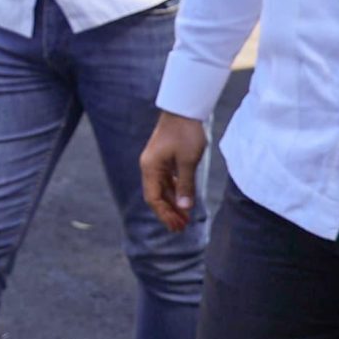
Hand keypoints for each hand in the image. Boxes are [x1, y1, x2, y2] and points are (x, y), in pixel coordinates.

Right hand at [141, 111, 208, 232]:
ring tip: (185, 219)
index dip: (164, 214)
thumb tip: (184, 207)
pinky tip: (185, 201)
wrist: (183, 110)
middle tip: (182, 228)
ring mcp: (157, 163)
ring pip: (163, 189)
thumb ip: (185, 185)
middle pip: (156, 196)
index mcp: (150, 168)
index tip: (177, 226)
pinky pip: (168, 181)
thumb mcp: (187, 161)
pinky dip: (176, 193)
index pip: (153, 198)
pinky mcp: (165, 159)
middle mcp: (150, 167)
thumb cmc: (185, 134)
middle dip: (168, 213)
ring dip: (173, 204)